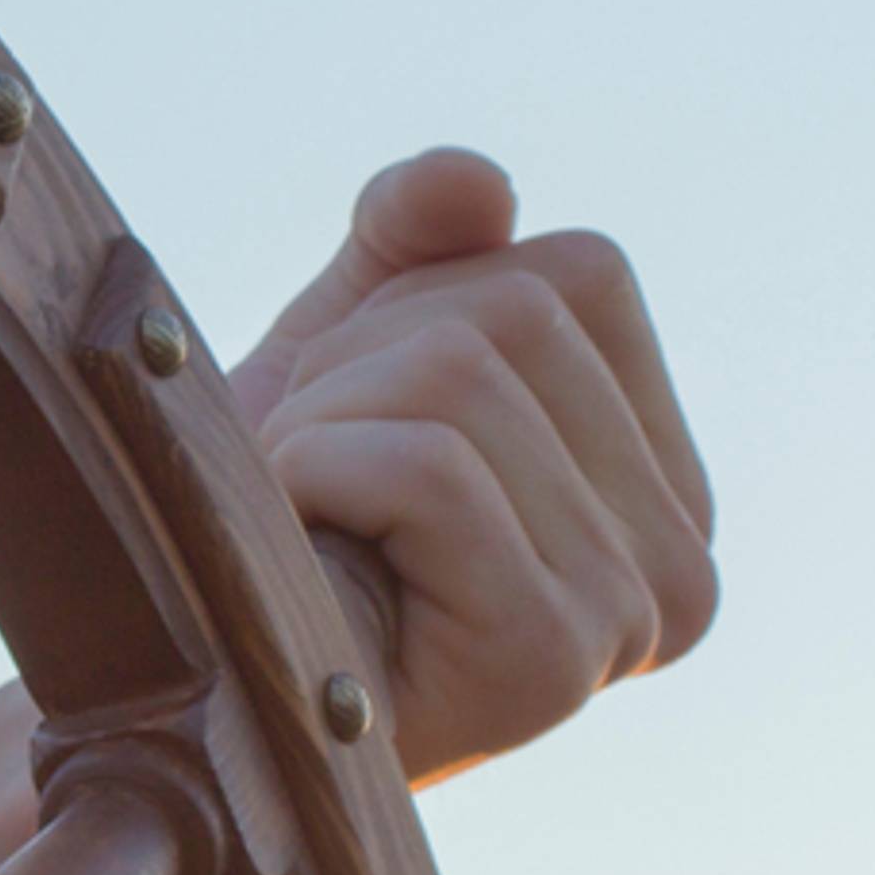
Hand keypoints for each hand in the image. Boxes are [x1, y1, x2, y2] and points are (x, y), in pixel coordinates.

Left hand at [227, 148, 715, 783]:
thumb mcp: (353, 348)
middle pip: (516, 310)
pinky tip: (309, 565)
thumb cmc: (280, 528)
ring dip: (326, 424)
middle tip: (321, 492)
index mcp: (666, 483)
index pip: (578, 272)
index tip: (368, 431)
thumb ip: (421, 241)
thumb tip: (477, 180)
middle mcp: (681, 559)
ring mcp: (631, 616)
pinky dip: (319, 476)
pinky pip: (425, 463)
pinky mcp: (553, 659)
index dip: (424, 310)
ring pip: (459, 371)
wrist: (193, 694)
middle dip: (362, 368)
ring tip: (312, 528)